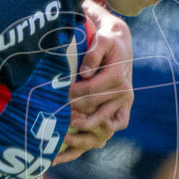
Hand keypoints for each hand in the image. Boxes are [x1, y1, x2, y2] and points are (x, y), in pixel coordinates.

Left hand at [65, 2, 132, 152]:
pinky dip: (101, 134)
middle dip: (72, 113)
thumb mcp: (101, 41)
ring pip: (105, 124)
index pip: (88, 91)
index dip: (70, 95)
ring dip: (84, 130)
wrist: (121, 46)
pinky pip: (116, 126)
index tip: (54, 97)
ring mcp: (125, 103)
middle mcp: (124, 93)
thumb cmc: (107, 42)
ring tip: (64, 133)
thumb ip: (93, 55)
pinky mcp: (124, 109)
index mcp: (117, 77)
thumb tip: (85, 74)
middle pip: (93, 109)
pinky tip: (83, 137)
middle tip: (53, 117)